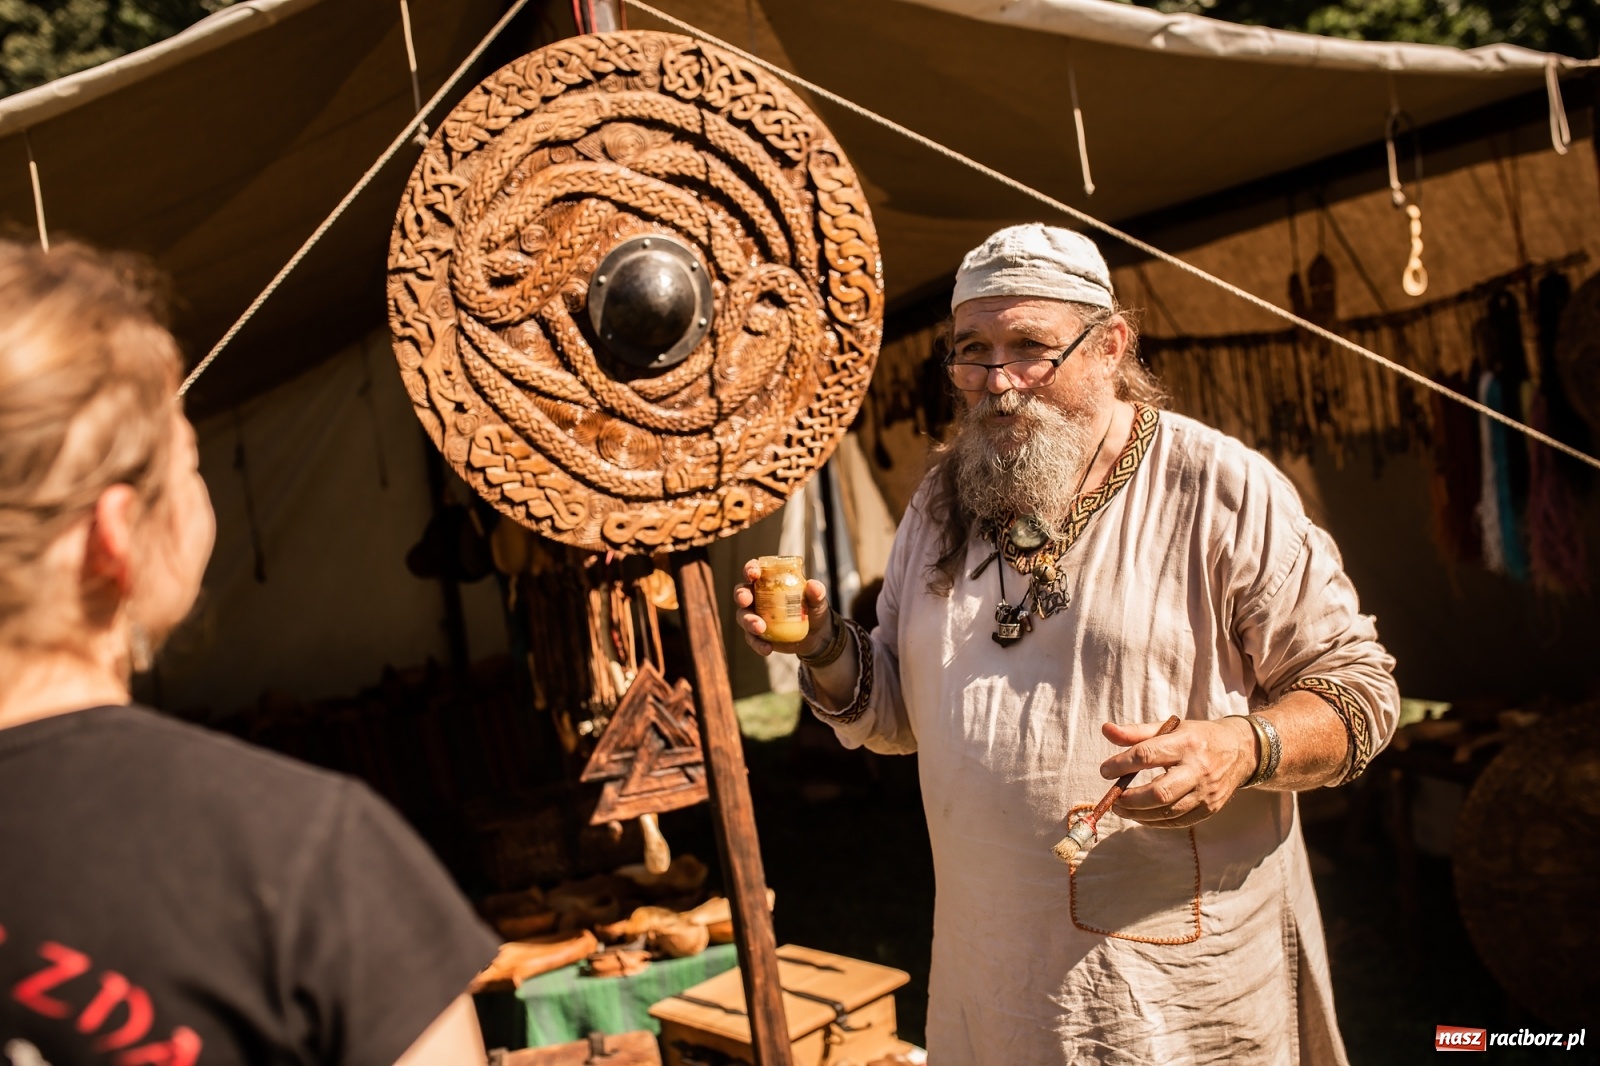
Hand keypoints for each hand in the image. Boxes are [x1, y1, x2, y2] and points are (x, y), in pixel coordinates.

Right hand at [733, 558, 833, 657]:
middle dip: (742, 595)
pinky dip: (757, 644)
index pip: (755, 571)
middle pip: (742, 592)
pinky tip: (767, 648)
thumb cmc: (814, 609)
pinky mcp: (758, 635)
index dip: (750, 569)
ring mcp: (756, 616)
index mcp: (769, 582)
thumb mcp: (818, 601)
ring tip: (760, 628)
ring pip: (743, 616)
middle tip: (746, 601)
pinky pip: (752, 639)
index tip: (753, 574)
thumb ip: (816, 593)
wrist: (817, 636)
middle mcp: (758, 597)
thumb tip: (813, 586)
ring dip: (749, 621)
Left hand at [1099, 717, 1257, 827]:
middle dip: (1130, 799)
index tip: (1105, 770)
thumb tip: (1106, 730)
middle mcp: (1198, 769)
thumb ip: (1136, 732)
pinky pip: (1177, 821)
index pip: (1147, 756)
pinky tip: (1141, 815)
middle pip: (1159, 792)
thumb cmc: (1198, 737)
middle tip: (1113, 797)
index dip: (1121, 764)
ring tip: (1122, 807)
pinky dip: (1155, 821)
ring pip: (1167, 811)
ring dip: (1138, 814)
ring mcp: (1206, 792)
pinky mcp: (1210, 808)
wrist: (1241, 750)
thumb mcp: (1170, 727)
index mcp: (1186, 743)